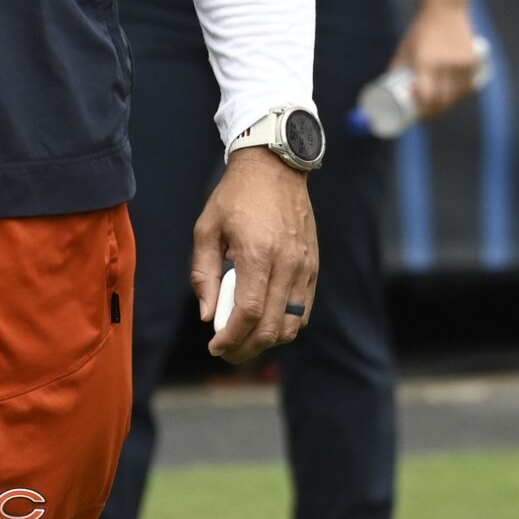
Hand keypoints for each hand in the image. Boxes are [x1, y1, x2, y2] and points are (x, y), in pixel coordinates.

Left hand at [192, 148, 316, 363]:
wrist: (275, 167)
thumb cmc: (236, 196)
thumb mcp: (207, 230)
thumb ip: (204, 275)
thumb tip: (208, 315)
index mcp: (258, 253)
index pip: (248, 313)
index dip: (231, 337)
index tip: (215, 346)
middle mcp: (287, 263)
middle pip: (271, 327)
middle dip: (246, 348)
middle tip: (227, 351)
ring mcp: (305, 266)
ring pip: (291, 324)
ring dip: (267, 341)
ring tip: (245, 338)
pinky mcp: (313, 266)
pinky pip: (304, 310)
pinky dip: (285, 325)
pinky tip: (265, 322)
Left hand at [393, 2, 479, 118]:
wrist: (446, 9)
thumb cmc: (421, 29)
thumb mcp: (405, 48)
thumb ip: (397, 68)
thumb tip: (389, 90)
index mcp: (426, 61)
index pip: (425, 95)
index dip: (421, 108)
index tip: (415, 114)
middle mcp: (446, 64)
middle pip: (441, 100)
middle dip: (433, 112)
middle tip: (424, 115)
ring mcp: (462, 64)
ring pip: (456, 96)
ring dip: (446, 105)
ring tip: (437, 106)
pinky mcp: (473, 62)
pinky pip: (467, 87)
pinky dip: (459, 94)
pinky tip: (452, 96)